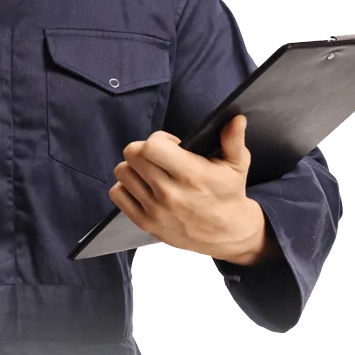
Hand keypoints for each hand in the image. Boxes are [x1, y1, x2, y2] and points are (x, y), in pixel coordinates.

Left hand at [110, 115, 261, 260]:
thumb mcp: (237, 165)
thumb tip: (236, 118)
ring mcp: (156, 210)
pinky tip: (143, 186)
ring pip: (122, 172)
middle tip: (159, 156)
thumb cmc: (229, 194)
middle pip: (133, 155)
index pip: (152, 147)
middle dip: (144, 149)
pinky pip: (117, 194)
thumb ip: (233, 140)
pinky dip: (125, 187)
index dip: (158, 139)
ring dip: (133, 167)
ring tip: (151, 171)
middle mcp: (170, 194)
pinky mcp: (145, 223)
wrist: (228, 235)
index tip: (171, 144)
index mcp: (192, 175)